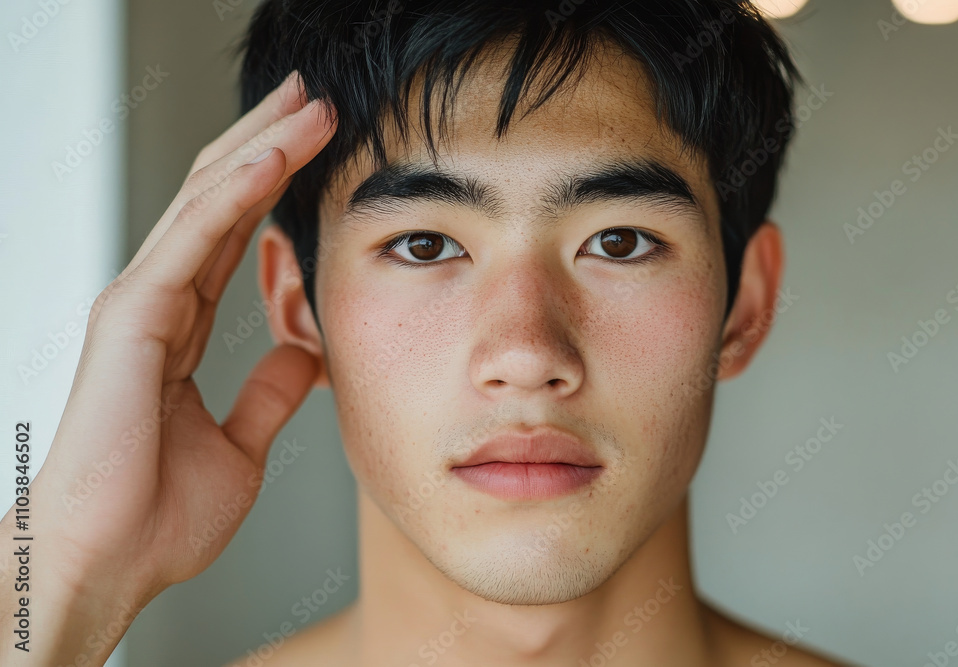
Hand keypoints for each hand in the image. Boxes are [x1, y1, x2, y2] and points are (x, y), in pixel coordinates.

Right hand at [0, 70, 335, 664]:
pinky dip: (234, 194)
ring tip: (307, 106)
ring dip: (260, 148)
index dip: (274, 186)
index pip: (233, 235)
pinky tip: (272, 158)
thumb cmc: (157, 516)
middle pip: (219, 200)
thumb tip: (305, 357)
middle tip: (315, 101)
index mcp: (182, 327)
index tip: (318, 147)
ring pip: (206, 202)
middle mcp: (159, 301)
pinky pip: (192, 240)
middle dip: (268, 144)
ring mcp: (141, 303)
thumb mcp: (241, 445)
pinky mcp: (132, 316)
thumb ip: (268, 394)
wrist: (110, 562)